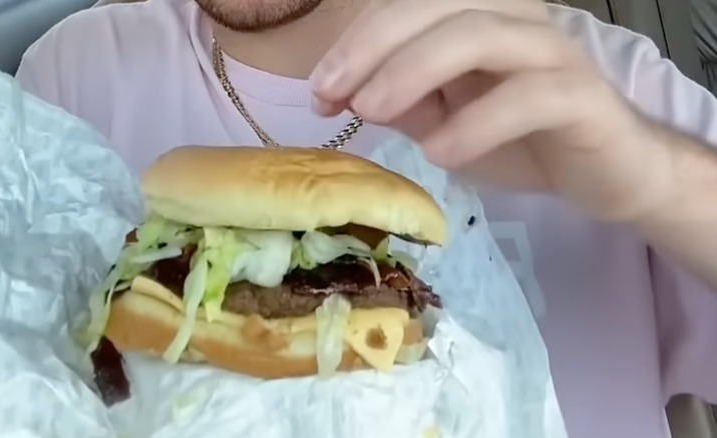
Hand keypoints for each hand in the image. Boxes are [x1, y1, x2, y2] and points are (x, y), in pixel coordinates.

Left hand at [309, 0, 673, 222]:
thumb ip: (401, 103)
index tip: (319, 88)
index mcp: (480, 18)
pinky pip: (527, 96)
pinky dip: (477, 122)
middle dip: (374, 45)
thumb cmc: (521, 141)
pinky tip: (439, 152)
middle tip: (331, 91)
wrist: (608, 172)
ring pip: (479, 35)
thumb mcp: (444, 120)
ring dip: (413, 71)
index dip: (357, 41)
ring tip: (370, 112)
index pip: (409, 7)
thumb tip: (341, 94)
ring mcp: (552, 53)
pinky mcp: (581, 96)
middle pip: (439, 6)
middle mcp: (516, 21)